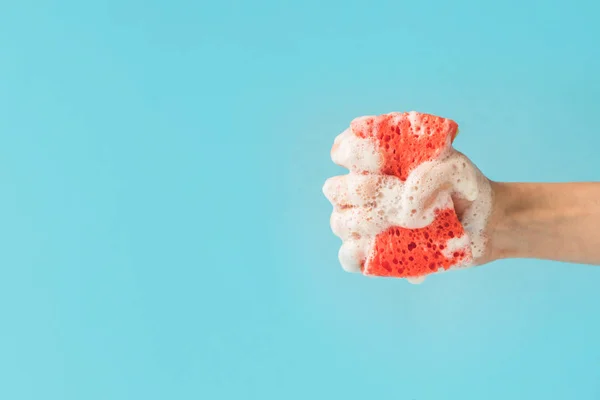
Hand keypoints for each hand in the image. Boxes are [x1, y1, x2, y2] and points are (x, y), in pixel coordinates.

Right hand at [323, 112, 493, 282]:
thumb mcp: (456, 170)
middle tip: (400, 197)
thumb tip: (406, 203)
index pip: (342, 149)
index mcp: (374, 161)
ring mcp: (364, 223)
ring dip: (369, 222)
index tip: (382, 158)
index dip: (354, 152)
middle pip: (335, 189)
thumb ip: (433, 174)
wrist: (481, 222)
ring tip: (407, 223)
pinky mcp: (373, 254)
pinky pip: (348, 257)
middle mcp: (361, 190)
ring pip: (340, 222)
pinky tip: (386, 247)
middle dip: (365, 191)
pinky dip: (361, 253)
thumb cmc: (462, 188)